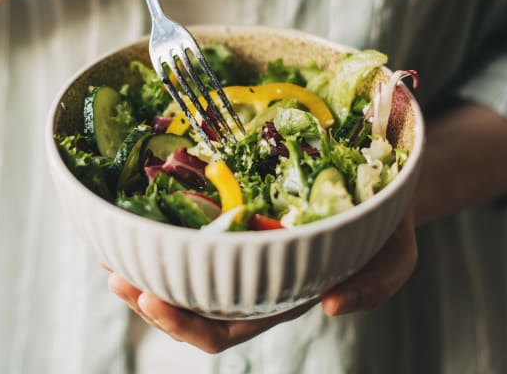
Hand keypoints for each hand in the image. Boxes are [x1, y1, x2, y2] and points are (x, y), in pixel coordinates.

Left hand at [105, 204, 416, 353]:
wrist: (384, 178)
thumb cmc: (388, 222)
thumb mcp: (397, 254)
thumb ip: (377, 284)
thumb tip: (333, 306)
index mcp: (282, 294)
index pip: (226, 327)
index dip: (185, 324)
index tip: (151, 297)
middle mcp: (251, 276)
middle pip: (189, 305)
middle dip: (148, 298)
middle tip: (116, 276)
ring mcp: (239, 245)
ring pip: (181, 269)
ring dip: (141, 264)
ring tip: (109, 250)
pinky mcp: (232, 212)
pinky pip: (188, 228)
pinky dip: (157, 227)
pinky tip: (131, 213)